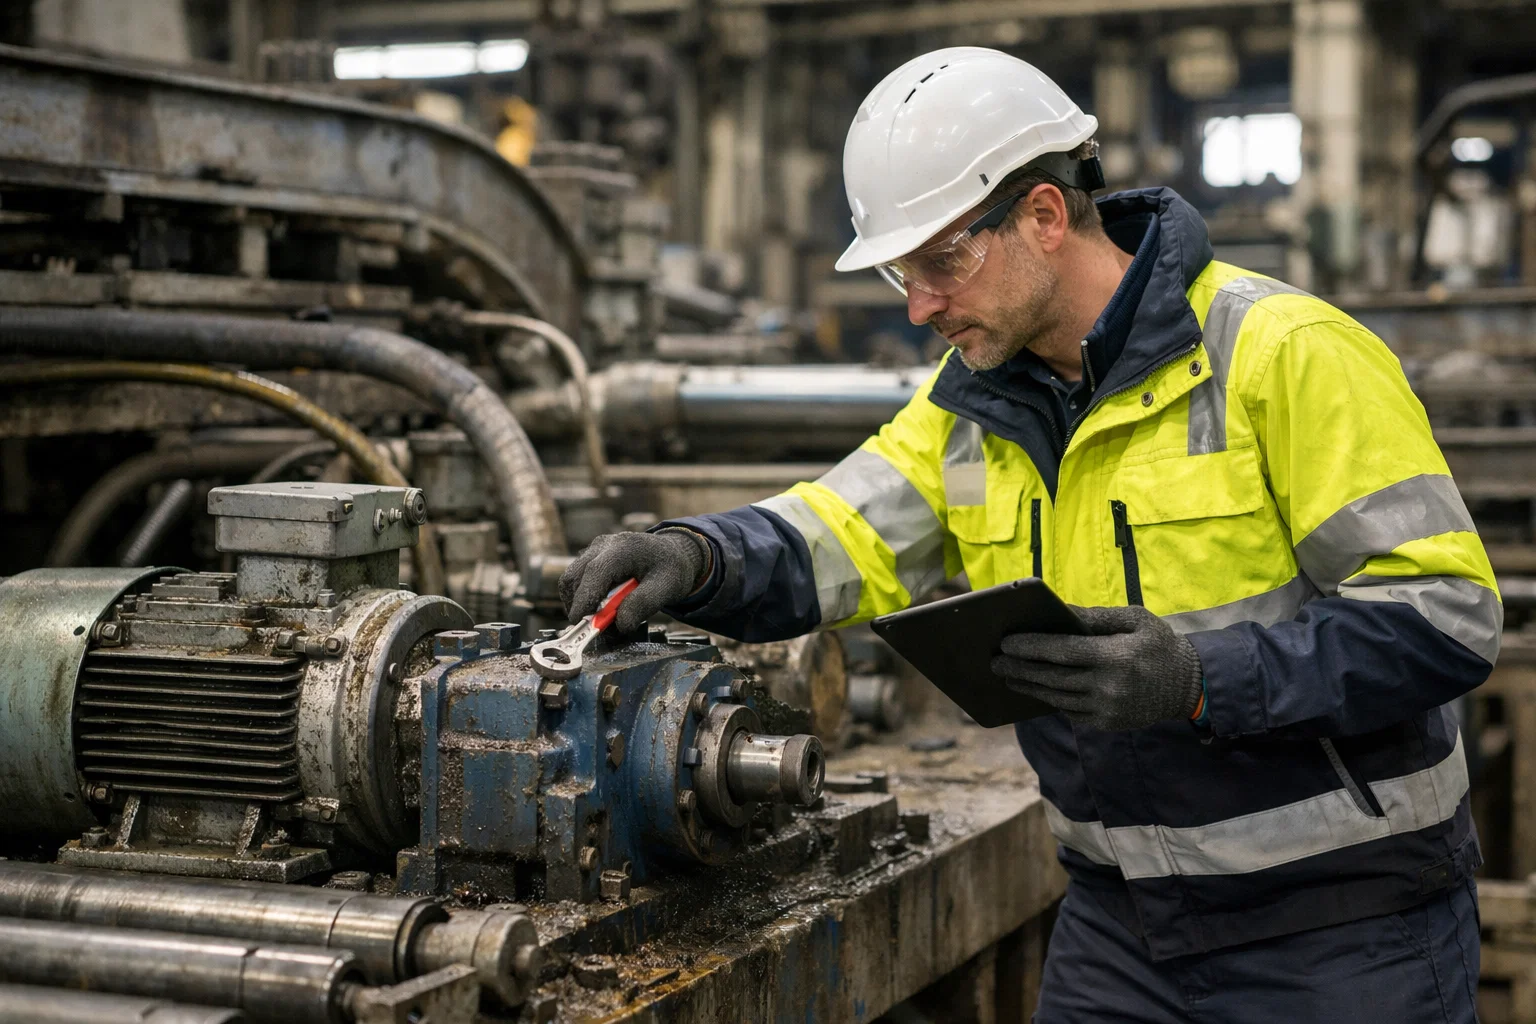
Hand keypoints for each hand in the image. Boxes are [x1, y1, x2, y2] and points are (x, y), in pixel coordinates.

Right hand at [559, 529, 711, 634]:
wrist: (670, 554)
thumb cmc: (669, 568)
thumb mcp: (667, 588)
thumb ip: (643, 605)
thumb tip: (620, 625)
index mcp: (624, 548)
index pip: (596, 572)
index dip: (584, 597)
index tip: (579, 620)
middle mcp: (604, 545)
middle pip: (575, 575)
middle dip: (579, 604)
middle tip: (594, 626)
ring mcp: (594, 550)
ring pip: (571, 579)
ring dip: (578, 602)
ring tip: (600, 617)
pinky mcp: (590, 558)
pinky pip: (576, 580)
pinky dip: (582, 597)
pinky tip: (600, 607)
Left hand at [990, 605, 1203, 731]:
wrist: (1189, 686)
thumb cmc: (1158, 644)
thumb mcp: (1135, 619)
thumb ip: (1097, 616)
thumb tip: (1060, 611)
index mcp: (1116, 657)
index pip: (1062, 651)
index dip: (1031, 647)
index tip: (1006, 642)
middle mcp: (1109, 687)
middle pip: (1053, 677)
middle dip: (1019, 669)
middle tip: (994, 662)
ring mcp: (1108, 709)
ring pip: (1057, 698)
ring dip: (1029, 687)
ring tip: (1007, 677)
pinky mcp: (1107, 723)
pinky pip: (1070, 712)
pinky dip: (1050, 700)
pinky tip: (1035, 689)